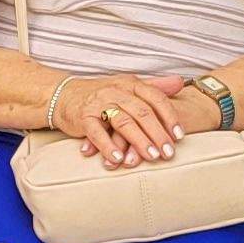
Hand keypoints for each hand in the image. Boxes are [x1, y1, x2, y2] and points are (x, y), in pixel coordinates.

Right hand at [50, 73, 187, 169]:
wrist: (63, 95)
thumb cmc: (101, 95)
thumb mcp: (128, 87)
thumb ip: (154, 87)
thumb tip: (180, 82)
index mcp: (130, 84)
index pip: (155, 98)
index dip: (169, 117)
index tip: (179, 136)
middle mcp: (116, 91)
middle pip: (142, 112)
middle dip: (158, 134)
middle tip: (169, 152)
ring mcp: (99, 104)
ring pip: (123, 122)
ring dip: (139, 141)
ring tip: (151, 157)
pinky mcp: (83, 117)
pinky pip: (97, 132)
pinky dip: (108, 147)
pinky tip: (118, 160)